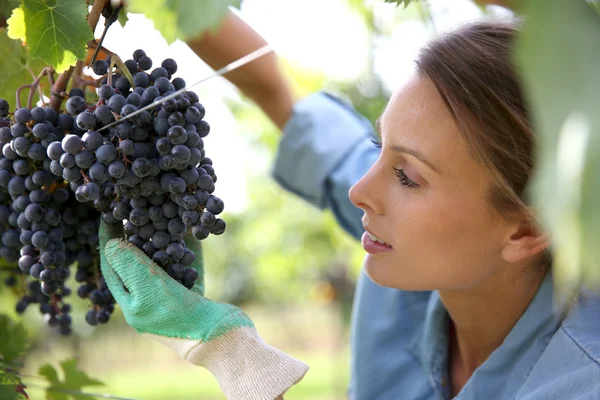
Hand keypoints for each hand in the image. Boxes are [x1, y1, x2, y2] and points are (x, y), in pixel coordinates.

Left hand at [99, 222, 307, 399]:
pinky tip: (190, 232)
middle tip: (137, 212)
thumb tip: (112, 244)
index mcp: (132, 305)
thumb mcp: (149, 289)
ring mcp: (172, 300)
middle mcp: (149, 302)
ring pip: (164, 264)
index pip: (113, 268)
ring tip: (162, 218)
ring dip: (164, 241)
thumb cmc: (180, 316)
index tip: (108, 215)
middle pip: (138, 264)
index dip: (109, 241)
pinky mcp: (194, 296)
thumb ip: (130, 265)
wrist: (221, 338)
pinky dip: (187, 251)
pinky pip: (187, 268)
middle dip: (137, 237)